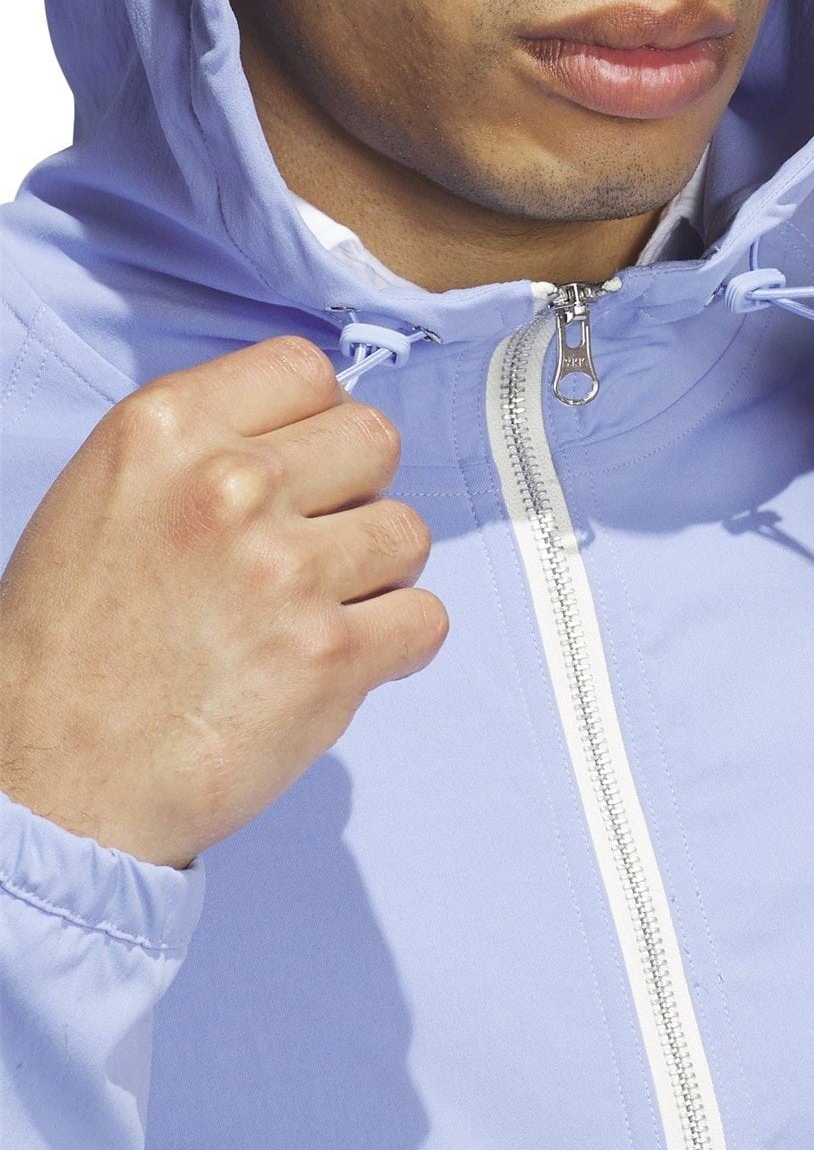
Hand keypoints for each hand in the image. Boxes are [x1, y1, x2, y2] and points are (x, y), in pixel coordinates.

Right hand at [0, 335, 448, 867]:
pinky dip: (400, 645)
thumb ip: (204, 453)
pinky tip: (343, 662)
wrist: (50, 781)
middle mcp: (231, 486)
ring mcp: (287, 570)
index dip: (317, 422)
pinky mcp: (332, 654)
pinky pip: (427, 619)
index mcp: (165, 431)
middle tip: (315, 547)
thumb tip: (303, 438)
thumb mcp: (106, 500)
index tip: (307, 467)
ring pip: (409, 532)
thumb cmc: (71, 650)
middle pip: (376, 440)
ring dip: (379, 574)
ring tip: (317, 613)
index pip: (305, 368)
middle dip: (358, 493)